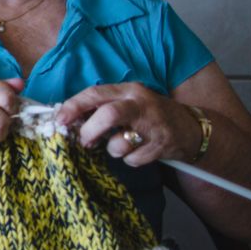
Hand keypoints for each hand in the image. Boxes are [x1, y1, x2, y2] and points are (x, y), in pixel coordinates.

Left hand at [57, 82, 200, 166]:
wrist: (190, 129)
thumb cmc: (150, 115)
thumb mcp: (129, 102)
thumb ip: (103, 107)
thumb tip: (71, 120)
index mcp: (129, 90)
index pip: (96, 93)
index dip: (74, 106)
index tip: (60, 119)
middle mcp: (140, 104)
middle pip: (108, 114)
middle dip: (90, 130)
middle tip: (85, 140)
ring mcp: (152, 126)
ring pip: (119, 143)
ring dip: (114, 150)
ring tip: (121, 145)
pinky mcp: (160, 146)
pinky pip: (133, 159)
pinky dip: (130, 160)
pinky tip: (140, 151)